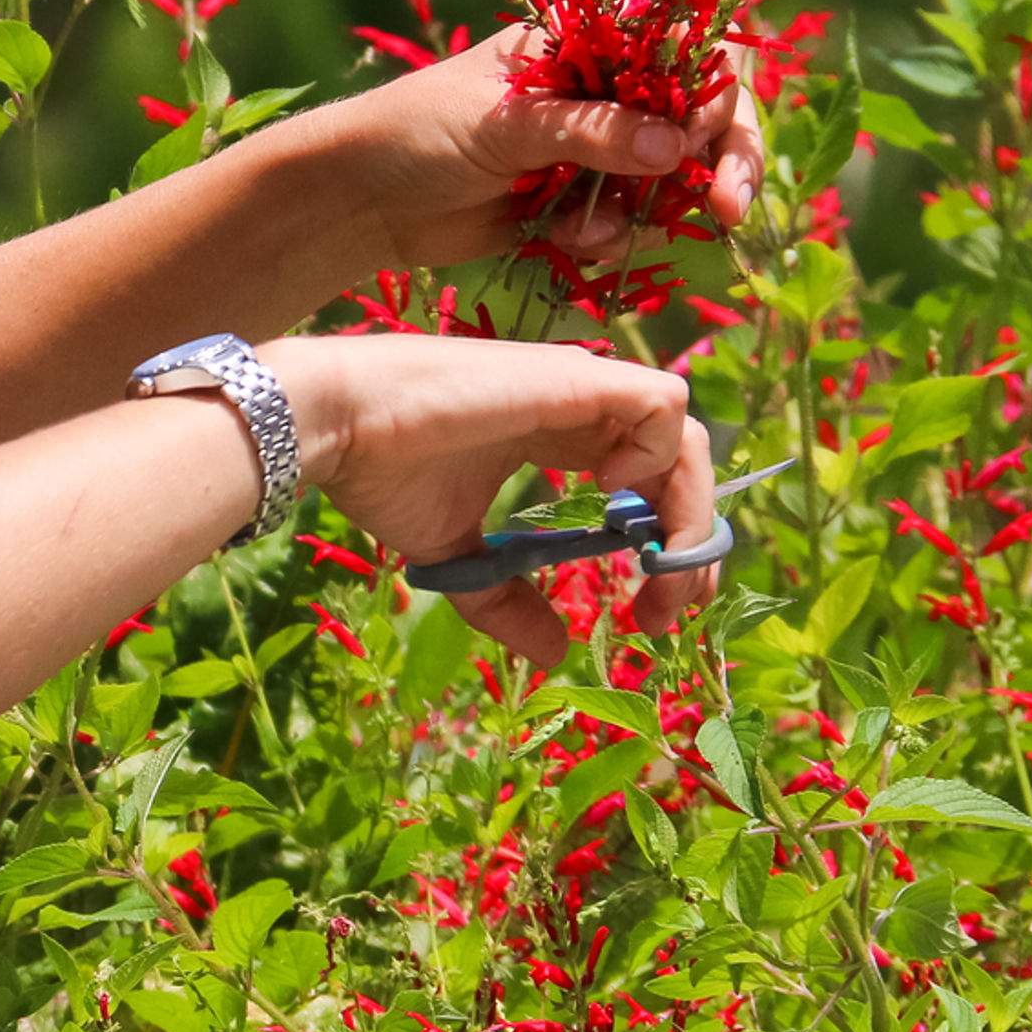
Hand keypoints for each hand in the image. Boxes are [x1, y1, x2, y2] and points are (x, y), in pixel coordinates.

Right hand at [264, 334, 716, 665]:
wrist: (338, 425)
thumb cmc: (385, 472)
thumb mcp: (459, 558)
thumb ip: (508, 600)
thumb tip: (555, 652)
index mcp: (561, 436)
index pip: (650, 482)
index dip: (669, 545)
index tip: (656, 610)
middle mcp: (583, 407)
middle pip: (682, 465)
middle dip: (692, 543)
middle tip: (671, 609)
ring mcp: (583, 387)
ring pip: (684, 436)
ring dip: (687, 513)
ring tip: (656, 568)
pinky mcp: (577, 379)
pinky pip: (662, 406)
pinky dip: (659, 455)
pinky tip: (612, 494)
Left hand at [295, 27, 765, 271]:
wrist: (361, 198)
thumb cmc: (421, 131)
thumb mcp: (508, 125)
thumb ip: (592, 132)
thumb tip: (678, 148)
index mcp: (589, 40)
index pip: (687, 48)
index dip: (715, 92)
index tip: (708, 141)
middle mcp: (603, 89)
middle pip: (700, 118)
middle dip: (717, 164)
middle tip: (727, 211)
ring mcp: (594, 149)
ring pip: (671, 181)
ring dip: (645, 213)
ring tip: (585, 231)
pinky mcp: (577, 203)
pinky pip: (629, 223)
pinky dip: (608, 237)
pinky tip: (563, 238)